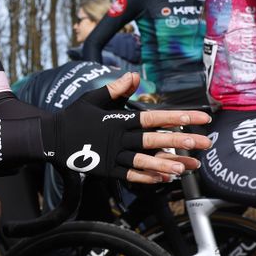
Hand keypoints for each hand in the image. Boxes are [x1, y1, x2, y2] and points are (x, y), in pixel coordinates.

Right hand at [46, 73, 210, 184]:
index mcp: (119, 119)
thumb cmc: (74, 117)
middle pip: (154, 139)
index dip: (179, 117)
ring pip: (144, 161)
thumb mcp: (93, 98)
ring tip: (186, 167)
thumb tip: (135, 76)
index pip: (155, 117)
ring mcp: (113, 156)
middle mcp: (119, 138)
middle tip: (204, 143)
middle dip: (181, 142)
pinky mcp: (106, 170)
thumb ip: (116, 89)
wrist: (51, 138)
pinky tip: (164, 179)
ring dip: (166, 163)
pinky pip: (130, 176)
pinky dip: (147, 177)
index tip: (201, 117)